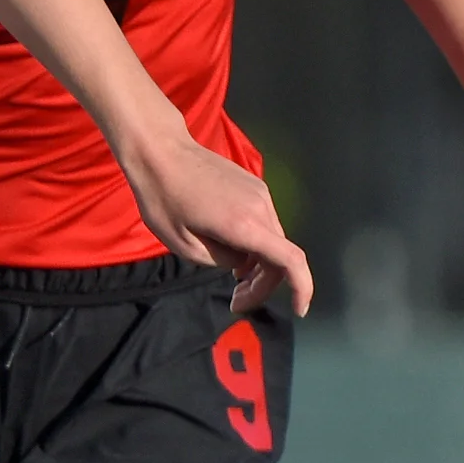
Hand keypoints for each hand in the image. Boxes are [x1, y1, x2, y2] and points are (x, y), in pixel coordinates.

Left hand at [119, 126, 313, 314]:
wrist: (161, 152)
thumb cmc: (163, 200)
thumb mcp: (184, 245)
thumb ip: (221, 260)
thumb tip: (241, 260)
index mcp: (244, 225)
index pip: (290, 260)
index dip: (302, 289)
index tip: (298, 310)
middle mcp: (261, 207)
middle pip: (280, 255)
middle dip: (263, 284)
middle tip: (237, 302)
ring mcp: (260, 193)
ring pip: (272, 240)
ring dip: (258, 264)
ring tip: (232, 278)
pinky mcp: (253, 186)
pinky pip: (263, 223)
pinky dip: (255, 243)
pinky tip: (230, 248)